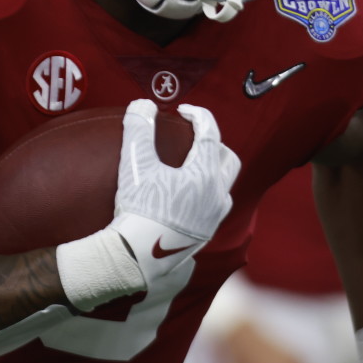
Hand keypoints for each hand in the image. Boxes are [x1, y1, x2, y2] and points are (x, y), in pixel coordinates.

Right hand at [110, 99, 240, 284]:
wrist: (139, 258)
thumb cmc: (138, 209)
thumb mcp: (135, 164)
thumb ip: (138, 129)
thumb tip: (143, 104)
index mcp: (205, 174)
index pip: (210, 133)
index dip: (198, 115)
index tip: (182, 110)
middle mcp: (217, 195)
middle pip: (227, 159)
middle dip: (213, 143)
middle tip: (192, 137)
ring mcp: (214, 217)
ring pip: (223, 185)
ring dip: (211, 170)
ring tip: (189, 166)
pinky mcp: (205, 235)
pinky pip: (214, 207)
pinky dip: (205, 193)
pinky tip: (185, 196)